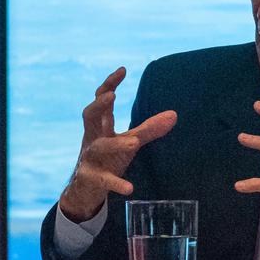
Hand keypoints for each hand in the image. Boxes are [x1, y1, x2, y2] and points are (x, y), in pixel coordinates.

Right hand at [59, 67, 176, 221]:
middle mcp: (92, 138)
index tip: (123, 70)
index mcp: (100, 126)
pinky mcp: (91, 179)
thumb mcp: (129, 142)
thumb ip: (149, 129)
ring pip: (98, 148)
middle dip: (98, 105)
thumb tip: (174, 115)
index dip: (109, 84)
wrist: (85, 190)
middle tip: (111, 96)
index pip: (101, 100)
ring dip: (115, 144)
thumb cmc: (109, 159)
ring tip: (134, 143)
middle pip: (89, 116)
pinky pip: (103, 180)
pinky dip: (116, 183)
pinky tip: (130, 188)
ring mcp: (89, 158)